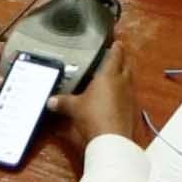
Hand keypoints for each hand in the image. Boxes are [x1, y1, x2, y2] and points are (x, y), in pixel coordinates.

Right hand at [58, 35, 142, 154]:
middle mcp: (122, 82)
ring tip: (117, 76)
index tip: (118, 43)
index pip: (115, 56)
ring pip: (130, 81)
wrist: (111, 138)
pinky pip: (129, 95)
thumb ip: (62, 102)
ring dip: (125, 77)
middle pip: (126, 66)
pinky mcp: (132, 110)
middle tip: (118, 58)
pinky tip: (118, 98)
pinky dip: (124, 93)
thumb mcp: (74, 108)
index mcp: (109, 75)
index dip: (116, 49)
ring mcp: (129, 96)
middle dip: (123, 61)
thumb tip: (49, 101)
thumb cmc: (93, 115)